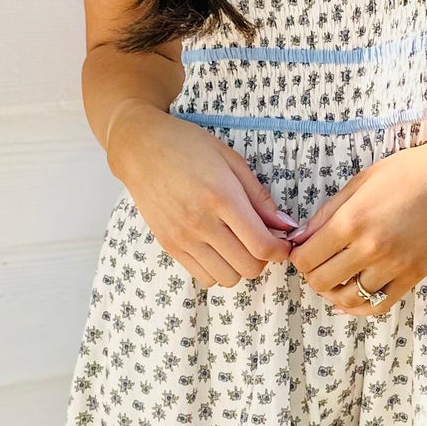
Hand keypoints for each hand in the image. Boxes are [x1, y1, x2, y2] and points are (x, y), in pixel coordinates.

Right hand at [109, 105, 297, 288]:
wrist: (141, 148)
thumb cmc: (189, 147)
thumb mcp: (231, 161)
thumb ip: (259, 197)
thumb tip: (285, 225)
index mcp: (222, 197)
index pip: (262, 245)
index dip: (280, 251)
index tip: (283, 243)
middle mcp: (201, 222)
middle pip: (248, 267)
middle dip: (263, 259)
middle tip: (261, 240)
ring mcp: (182, 237)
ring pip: (227, 279)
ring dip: (239, 266)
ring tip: (238, 245)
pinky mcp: (169, 245)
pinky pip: (203, 277)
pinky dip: (218, 270)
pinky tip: (218, 249)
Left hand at [285, 136, 426, 315]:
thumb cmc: (408, 171)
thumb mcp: (360, 183)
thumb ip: (327, 214)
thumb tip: (300, 238)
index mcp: (351, 221)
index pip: (306, 258)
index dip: (297, 257)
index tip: (301, 251)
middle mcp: (370, 248)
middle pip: (321, 282)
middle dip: (312, 275)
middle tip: (317, 264)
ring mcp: (394, 266)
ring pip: (348, 299)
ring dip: (334, 292)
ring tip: (335, 280)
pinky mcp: (414, 276)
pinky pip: (379, 304)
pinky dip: (361, 306)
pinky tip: (354, 296)